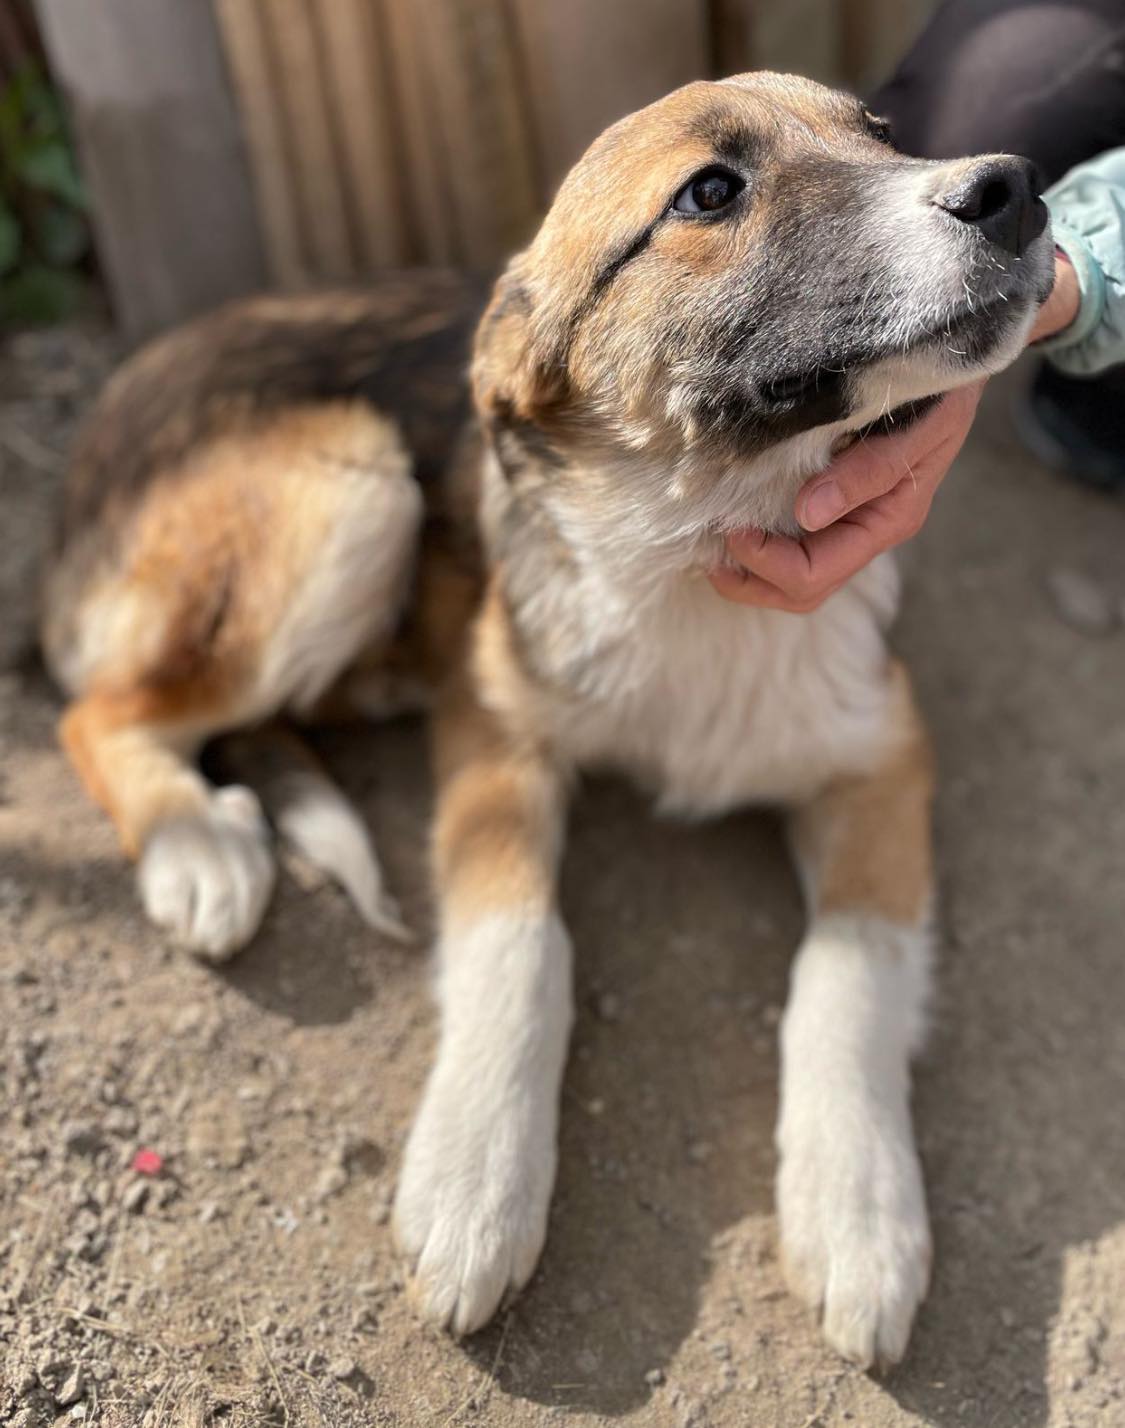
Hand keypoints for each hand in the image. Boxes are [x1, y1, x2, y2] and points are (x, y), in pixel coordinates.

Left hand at [711, 251, 1079, 613]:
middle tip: (709, 548)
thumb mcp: (919, 425)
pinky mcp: (831, 502)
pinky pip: (789, 543)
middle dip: (750, 581)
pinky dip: (755, 546)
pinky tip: (728, 521)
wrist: (952, 359)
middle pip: (801, 591)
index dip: (768, 562)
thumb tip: (809, 513)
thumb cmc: (940, 389)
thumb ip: (870, 469)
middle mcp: (864, 530)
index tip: (734, 528)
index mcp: (886, 521)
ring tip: (711, 543)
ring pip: (792, 578)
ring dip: (748, 572)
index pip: (816, 573)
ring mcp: (847, 521)